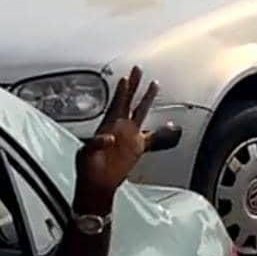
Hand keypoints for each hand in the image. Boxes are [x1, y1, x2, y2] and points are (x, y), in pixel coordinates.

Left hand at [74, 67, 157, 211]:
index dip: (121, 91)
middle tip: (137, 69)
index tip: (125, 78)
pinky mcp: (137, 146)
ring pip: (141, 112)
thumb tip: (109, 138)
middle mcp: (119, 126)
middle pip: (129, 101)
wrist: (97, 186)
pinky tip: (170, 124)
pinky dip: (163, 130)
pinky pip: (153, 136)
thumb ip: (95, 144)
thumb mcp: (86, 154)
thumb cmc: (87, 169)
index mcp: (107, 125)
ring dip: (147, 98)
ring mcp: (129, 135)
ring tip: (154, 84)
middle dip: (134, 84)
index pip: (116, 103)